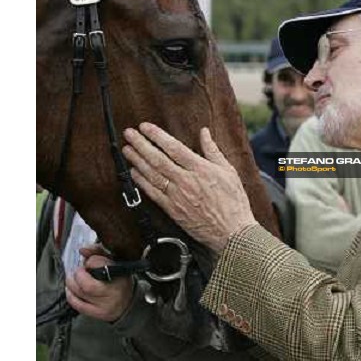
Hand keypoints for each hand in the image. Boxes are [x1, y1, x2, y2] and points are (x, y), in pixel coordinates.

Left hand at [65, 246, 132, 321]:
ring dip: (71, 283)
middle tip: (78, 270)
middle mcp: (114, 292)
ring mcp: (105, 305)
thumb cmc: (119, 278)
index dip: (91, 261)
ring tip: (73, 278)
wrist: (127, 302)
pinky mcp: (97, 314)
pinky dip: (71, 295)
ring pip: (80, 294)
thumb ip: (97, 252)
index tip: (88, 261)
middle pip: (87, 285)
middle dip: (78, 275)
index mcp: (120, 274)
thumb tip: (82, 250)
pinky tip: (71, 289)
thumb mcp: (114, 261)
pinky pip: (78, 305)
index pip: (101, 265)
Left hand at [122, 123, 257, 252]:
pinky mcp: (173, 210)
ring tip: (127, 149)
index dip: (157, 136)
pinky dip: (142, 182)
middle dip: (141, 145)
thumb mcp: (229, 171)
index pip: (174, 148)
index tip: (145, 127)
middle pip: (158, 160)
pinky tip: (134, 172)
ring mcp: (177, 196)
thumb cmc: (233, 202)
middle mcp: (186, 181)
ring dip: (138, 161)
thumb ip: (213, 150)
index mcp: (201, 169)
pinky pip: (153, 194)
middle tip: (129, 134)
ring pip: (152, 175)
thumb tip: (204, 132)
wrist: (232, 233)